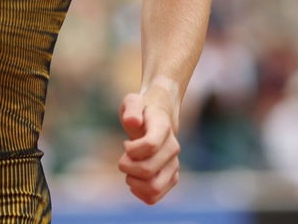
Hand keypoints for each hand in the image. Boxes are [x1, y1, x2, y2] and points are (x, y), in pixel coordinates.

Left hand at [117, 90, 181, 204]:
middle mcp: (173, 148)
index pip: (150, 145)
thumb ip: (132, 108)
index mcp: (163, 128)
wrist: (159, 118)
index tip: (126, 144)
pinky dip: (140, 193)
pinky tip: (134, 180)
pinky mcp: (171, 178)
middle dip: (126, 166)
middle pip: (147, 170)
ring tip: (129, 172)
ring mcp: (174, 165)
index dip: (132, 149)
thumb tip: (132, 121)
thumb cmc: (143, 109)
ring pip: (153, 188)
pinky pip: (154, 197)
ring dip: (134, 183)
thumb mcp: (133, 101)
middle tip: (123, 158)